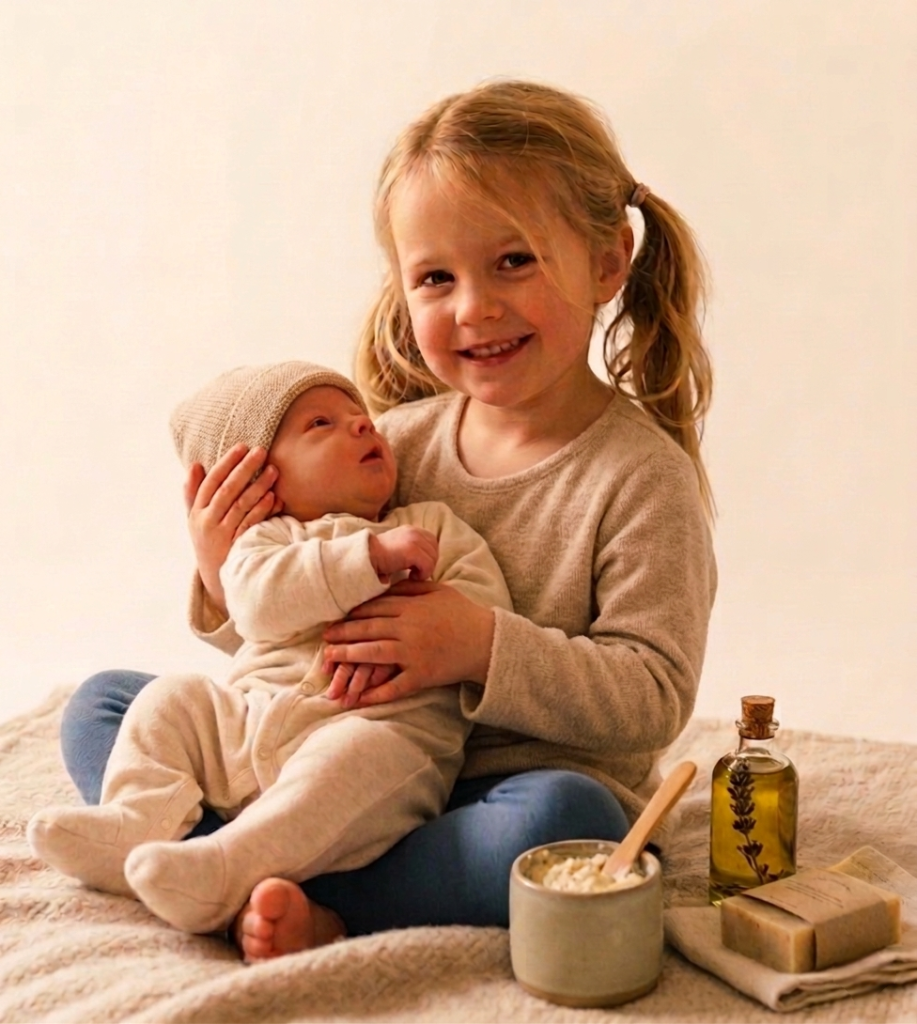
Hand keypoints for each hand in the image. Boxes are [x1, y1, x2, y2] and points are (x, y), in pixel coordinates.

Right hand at [184, 444, 282, 611]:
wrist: (217, 579)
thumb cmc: (209, 542)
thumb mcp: (195, 520)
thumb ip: (194, 493)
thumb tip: (195, 465)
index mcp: (197, 512)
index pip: (211, 481)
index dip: (226, 463)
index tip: (242, 446)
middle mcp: (207, 522)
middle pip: (227, 490)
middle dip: (244, 468)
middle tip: (261, 451)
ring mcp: (222, 535)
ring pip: (241, 505)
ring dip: (258, 486)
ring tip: (273, 470)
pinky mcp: (237, 546)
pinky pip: (250, 524)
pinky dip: (262, 510)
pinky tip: (273, 498)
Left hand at [321, 580, 495, 705]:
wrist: (487, 642)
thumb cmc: (464, 613)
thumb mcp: (439, 591)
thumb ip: (413, 586)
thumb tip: (390, 580)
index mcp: (412, 607)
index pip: (374, 608)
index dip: (353, 612)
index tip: (337, 615)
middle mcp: (409, 629)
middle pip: (368, 629)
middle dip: (343, 633)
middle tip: (324, 636)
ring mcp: (414, 653)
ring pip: (374, 654)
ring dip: (349, 656)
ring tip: (331, 658)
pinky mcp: (422, 675)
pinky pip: (395, 686)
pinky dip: (376, 693)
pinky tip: (359, 698)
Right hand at [368, 526, 438, 583]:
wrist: (366, 557)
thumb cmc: (379, 557)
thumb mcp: (398, 546)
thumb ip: (411, 548)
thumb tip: (426, 560)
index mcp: (412, 530)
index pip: (432, 542)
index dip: (428, 556)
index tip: (417, 566)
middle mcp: (415, 532)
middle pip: (435, 550)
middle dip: (428, 564)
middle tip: (415, 572)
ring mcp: (414, 540)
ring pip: (433, 559)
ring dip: (425, 570)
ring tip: (412, 575)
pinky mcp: (413, 551)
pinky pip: (428, 566)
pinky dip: (422, 574)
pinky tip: (411, 576)